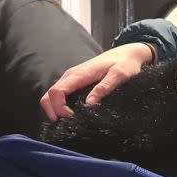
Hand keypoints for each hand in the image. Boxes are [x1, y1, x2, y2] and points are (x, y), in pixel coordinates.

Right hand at [40, 43, 154, 120]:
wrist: (127, 53)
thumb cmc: (125, 63)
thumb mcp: (119, 75)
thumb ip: (104, 87)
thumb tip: (90, 103)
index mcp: (80, 74)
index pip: (57, 91)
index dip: (58, 107)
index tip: (70, 117)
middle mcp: (71, 76)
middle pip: (49, 95)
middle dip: (52, 111)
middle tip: (66, 123)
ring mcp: (72, 78)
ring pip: (52, 95)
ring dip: (54, 109)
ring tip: (67, 121)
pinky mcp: (75, 82)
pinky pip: (60, 94)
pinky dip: (59, 105)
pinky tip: (69, 114)